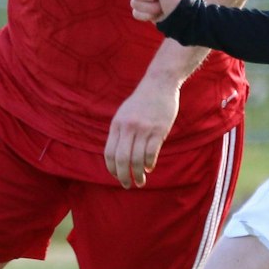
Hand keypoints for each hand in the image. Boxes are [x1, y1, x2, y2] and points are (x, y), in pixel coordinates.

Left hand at [106, 73, 180, 188]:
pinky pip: (151, 152)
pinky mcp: (158, 130)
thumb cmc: (142, 101)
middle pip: (122, 159)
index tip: (117, 177)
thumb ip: (120, 132)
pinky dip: (149, 163)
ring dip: (138, 174)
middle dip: (123, 176)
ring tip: (140, 182)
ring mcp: (143, 129)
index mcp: (117, 125)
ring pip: (137, 159)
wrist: (159, 83)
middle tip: (128, 185)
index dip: (111, 169)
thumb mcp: (124, 114)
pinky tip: (150, 168)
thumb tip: (118, 155)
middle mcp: (128, 128)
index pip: (109, 153)